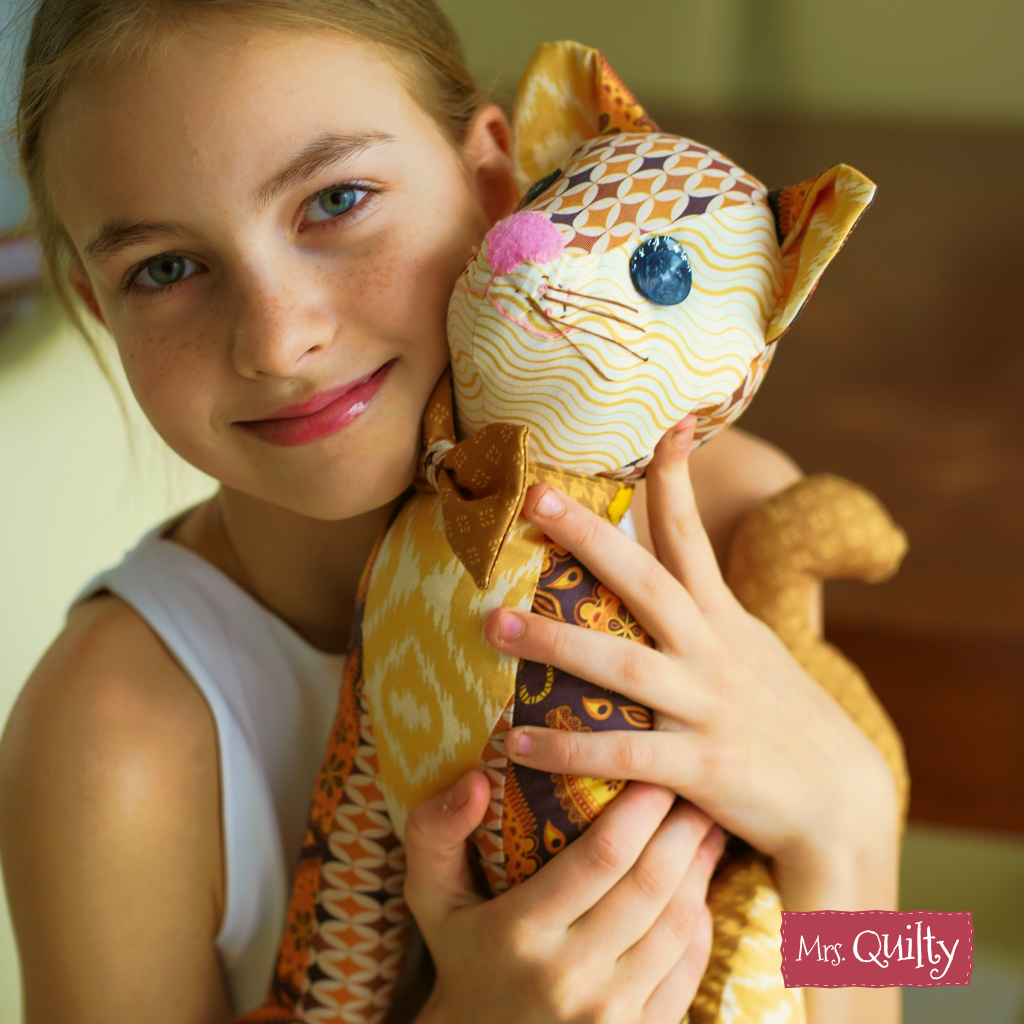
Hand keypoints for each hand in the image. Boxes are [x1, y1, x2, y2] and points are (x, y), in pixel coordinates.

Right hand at [404, 769, 722, 1023]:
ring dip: (699, 868)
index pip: (601, 856)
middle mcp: (569, 978)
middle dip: (680, 827)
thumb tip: (477, 779)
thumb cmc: (460, 956)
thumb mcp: (431, 895)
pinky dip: (700, 921)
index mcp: (520, 933)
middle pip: (650, 885)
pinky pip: (688, 970)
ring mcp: (609, 1015)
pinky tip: (698, 886)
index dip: (639, 808)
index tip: (654, 772)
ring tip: (703, 827)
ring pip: (678, 925)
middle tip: (691, 789)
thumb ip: (435, 831)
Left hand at [484, 419, 899, 917]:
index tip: (665, 422)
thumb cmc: (784, 720)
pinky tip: (517, 743)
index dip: (676, 478)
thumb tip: (663, 571)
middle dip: (590, 537)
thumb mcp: (752, 650)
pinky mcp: (702, 766)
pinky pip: (623, 755)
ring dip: (554, 644)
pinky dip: (568, 747)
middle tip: (533, 497)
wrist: (843, 801)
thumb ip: (707, 612)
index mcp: (722, 618)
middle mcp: (712, 651)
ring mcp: (707, 706)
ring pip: (622, 665)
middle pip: (646, 581)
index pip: (692, 535)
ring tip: (495, 624)